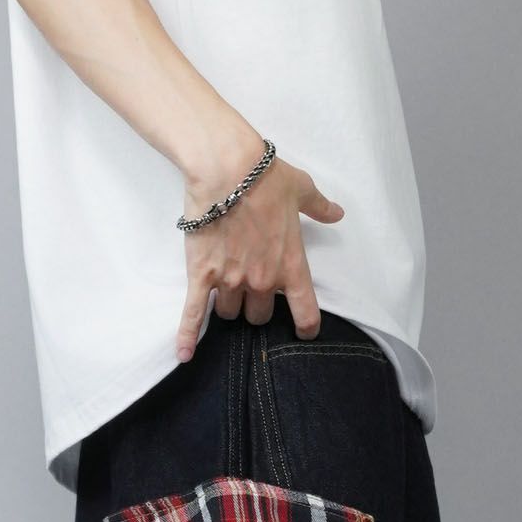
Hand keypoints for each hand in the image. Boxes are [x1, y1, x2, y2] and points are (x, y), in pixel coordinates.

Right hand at [176, 144, 344, 359]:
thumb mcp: (301, 188)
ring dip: (229, 305)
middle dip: (256, 305)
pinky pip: (194, 315)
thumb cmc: (265, 177)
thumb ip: (319, 207)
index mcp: (290, 265)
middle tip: (250, 287)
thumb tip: (338, 212)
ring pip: (230, 313)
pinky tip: (184, 353)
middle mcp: (262, 281)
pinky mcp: (202, 277)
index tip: (305, 331)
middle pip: (259, 315)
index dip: (306, 325)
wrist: (226, 168)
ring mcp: (231, 282)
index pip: (305, 311)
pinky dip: (188, 335)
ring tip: (225, 286)